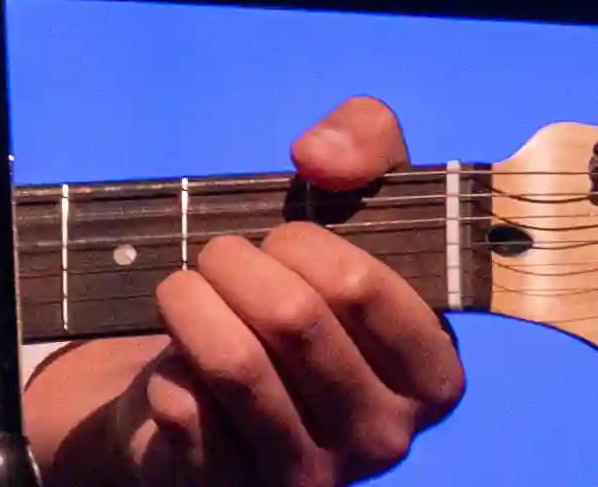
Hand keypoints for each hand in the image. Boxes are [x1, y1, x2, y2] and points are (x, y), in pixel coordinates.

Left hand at [25, 98, 467, 486]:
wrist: (200, 383)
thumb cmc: (286, 288)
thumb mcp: (342, 203)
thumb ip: (363, 143)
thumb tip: (322, 156)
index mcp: (431, 373)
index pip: (362, 286)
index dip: (302, 241)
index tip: (283, 238)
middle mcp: (384, 436)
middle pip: (292, 317)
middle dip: (232, 262)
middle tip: (218, 258)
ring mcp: (310, 472)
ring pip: (234, 362)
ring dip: (187, 301)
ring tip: (183, 290)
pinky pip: (184, 407)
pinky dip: (166, 364)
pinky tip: (176, 361)